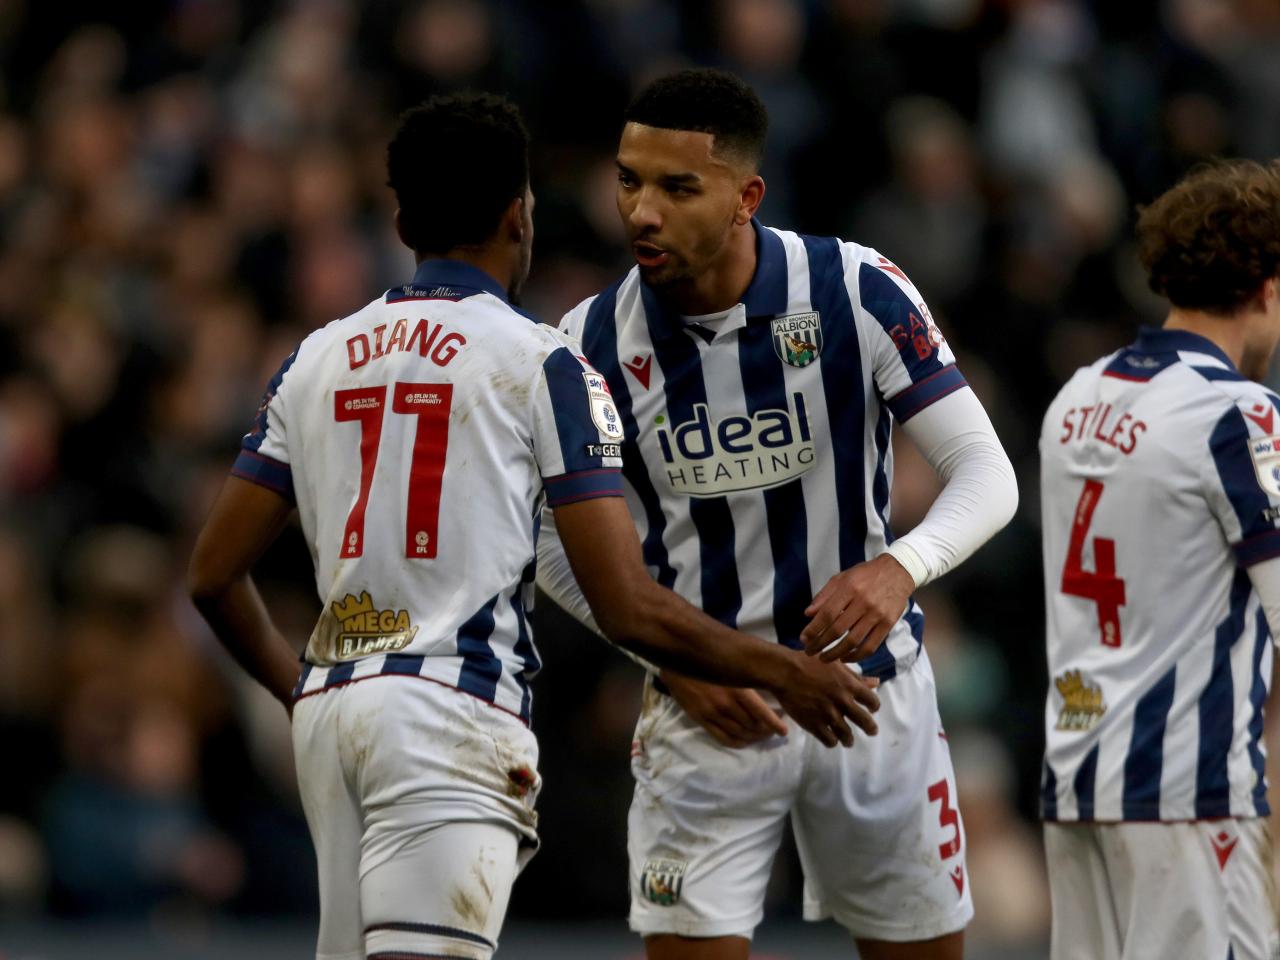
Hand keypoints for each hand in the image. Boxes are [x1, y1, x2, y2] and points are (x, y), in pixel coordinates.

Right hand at [660, 671, 787, 747]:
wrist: (680, 664)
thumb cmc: (711, 662)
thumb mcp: (733, 667)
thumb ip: (749, 679)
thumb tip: (771, 685)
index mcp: (738, 688)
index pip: (761, 712)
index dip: (774, 724)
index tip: (783, 731)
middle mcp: (727, 704)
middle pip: (753, 726)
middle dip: (765, 731)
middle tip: (773, 731)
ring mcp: (713, 714)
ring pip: (740, 734)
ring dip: (753, 738)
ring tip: (761, 736)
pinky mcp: (702, 720)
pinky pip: (724, 738)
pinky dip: (738, 743)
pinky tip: (745, 741)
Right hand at [771, 653, 879, 747]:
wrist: (784, 671)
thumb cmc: (809, 663)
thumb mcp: (836, 665)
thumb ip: (857, 677)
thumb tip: (876, 682)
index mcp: (849, 685)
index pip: (873, 702)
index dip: (874, 707)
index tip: (870, 709)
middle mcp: (842, 702)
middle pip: (866, 722)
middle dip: (871, 729)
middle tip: (871, 731)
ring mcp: (828, 715)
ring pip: (847, 735)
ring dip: (849, 739)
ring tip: (848, 740)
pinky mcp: (813, 724)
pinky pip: (829, 741)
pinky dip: (832, 741)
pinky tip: (831, 738)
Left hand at [801, 554, 913, 661]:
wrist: (898, 572)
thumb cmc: (865, 575)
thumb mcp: (842, 577)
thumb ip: (824, 595)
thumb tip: (808, 614)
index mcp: (850, 588)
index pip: (827, 614)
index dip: (813, 629)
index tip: (803, 639)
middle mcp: (863, 602)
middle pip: (838, 630)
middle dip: (820, 644)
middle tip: (810, 652)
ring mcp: (877, 614)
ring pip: (853, 641)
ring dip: (835, 654)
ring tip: (824, 658)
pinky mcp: (888, 624)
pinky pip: (870, 646)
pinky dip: (856, 656)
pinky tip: (845, 658)